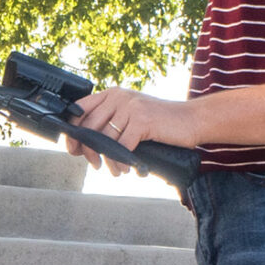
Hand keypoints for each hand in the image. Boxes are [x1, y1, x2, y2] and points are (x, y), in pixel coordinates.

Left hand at [64, 85, 201, 174]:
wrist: (192, 120)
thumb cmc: (162, 121)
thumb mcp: (133, 113)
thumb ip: (112, 120)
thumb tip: (86, 144)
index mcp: (113, 94)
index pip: (81, 109)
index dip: (72, 130)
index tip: (73, 148)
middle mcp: (119, 97)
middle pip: (89, 126)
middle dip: (87, 149)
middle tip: (94, 163)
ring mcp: (131, 108)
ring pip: (104, 139)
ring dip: (107, 160)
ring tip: (114, 170)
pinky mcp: (142, 121)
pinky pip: (121, 147)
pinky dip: (121, 162)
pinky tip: (127, 168)